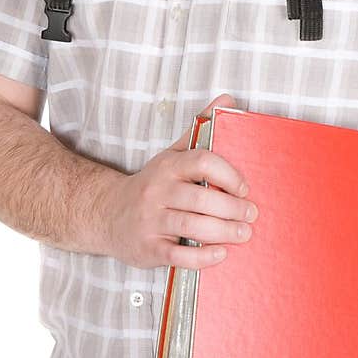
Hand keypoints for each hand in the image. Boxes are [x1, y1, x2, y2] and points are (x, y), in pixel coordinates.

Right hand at [103, 93, 258, 270]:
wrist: (106, 214)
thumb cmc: (151, 185)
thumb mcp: (171, 155)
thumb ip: (200, 130)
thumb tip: (228, 100)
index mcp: (167, 166)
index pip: (201, 161)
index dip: (228, 174)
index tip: (244, 187)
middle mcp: (157, 192)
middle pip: (200, 199)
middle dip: (232, 208)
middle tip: (251, 214)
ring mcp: (151, 221)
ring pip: (192, 227)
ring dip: (223, 232)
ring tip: (243, 234)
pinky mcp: (148, 248)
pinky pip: (178, 255)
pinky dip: (203, 257)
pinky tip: (220, 254)